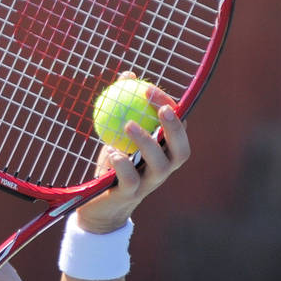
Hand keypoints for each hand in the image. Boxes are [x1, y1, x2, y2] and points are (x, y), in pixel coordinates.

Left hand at [78, 85, 189, 232]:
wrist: (99, 204)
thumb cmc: (112, 164)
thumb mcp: (118, 134)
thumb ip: (126, 108)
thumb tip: (128, 75)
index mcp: (165, 152)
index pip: (178, 128)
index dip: (171, 108)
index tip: (149, 89)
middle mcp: (164, 169)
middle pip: (182, 150)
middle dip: (175, 127)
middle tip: (159, 108)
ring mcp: (149, 184)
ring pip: (160, 165)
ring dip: (147, 142)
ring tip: (128, 125)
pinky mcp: (130, 195)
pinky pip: (131, 180)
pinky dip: (122, 164)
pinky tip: (111, 151)